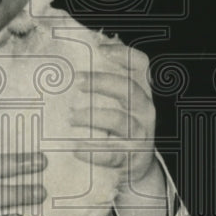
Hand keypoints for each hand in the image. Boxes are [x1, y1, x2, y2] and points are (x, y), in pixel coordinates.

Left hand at [72, 44, 170, 215]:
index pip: (141, 65)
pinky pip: (112, 153)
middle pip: (129, 90)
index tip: (100, 48)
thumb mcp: (119, 103)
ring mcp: (140, 134)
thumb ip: (107, 80)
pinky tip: (75, 148)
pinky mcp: (131, 157)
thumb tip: (88, 47)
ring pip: (120, 120)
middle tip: (76, 80)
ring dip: (92, 116)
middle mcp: (145, 110)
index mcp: (141, 91)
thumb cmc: (120, 128)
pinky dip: (93, 151)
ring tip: (71, 116)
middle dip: (102, 82)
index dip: (124, 54)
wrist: (137, 168)